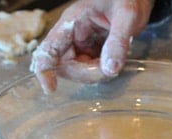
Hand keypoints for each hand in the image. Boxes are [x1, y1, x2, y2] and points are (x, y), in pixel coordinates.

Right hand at [30, 0, 153, 91]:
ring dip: (95, 74)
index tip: (51, 89)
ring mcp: (81, 44)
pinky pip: (90, 69)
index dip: (45, 70)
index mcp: (72, 22)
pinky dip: (101, 72)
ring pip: (78, 71)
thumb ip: (117, 42)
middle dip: (85, 73)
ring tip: (115, 61)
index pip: (48, 49)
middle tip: (109, 68)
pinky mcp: (91, 51)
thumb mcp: (126, 16)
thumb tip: (110, 69)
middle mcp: (72, 35)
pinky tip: (114, 61)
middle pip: (64, 66)